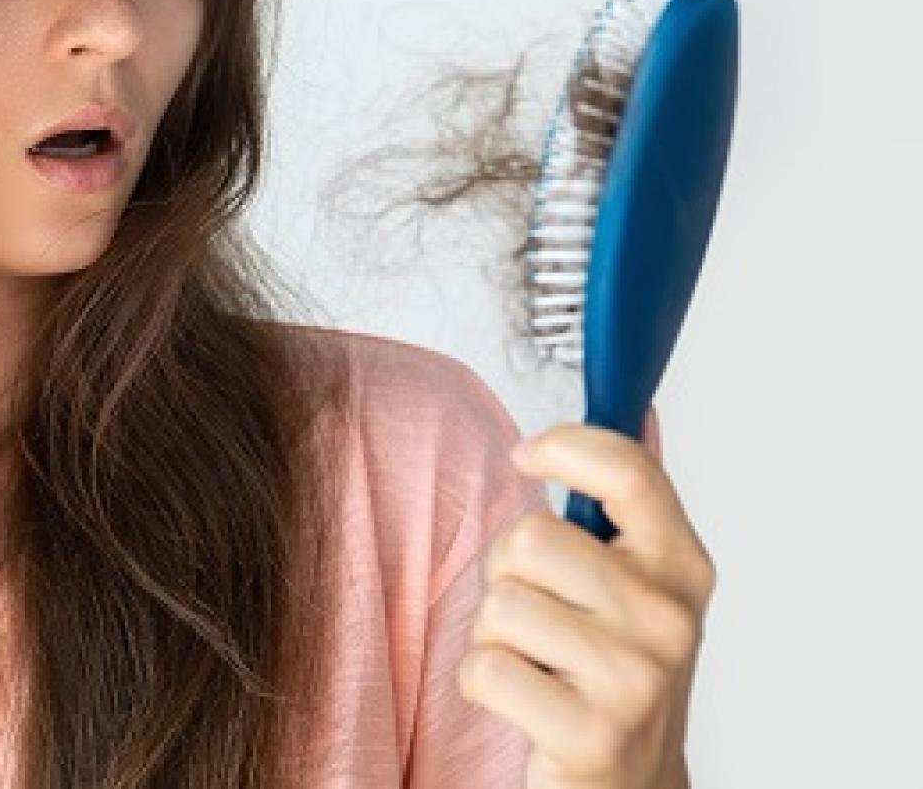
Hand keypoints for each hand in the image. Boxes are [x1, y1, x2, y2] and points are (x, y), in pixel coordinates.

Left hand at [457, 407, 714, 788]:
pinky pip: (484, 667)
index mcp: (683, 568)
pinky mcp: (593, 733)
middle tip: (536, 614)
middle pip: (530, 538)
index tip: (528, 455)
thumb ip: (630, 507)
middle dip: (507, 572)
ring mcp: (636, 679)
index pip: (628, 470)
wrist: (629, 788)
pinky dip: (482, 684)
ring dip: (493, 636)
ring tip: (535, 663)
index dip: (566, 445)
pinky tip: (525, 702)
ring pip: (500, 603)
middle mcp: (669, 618)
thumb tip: (644, 415)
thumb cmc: (615, 674)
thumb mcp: (638, 587)